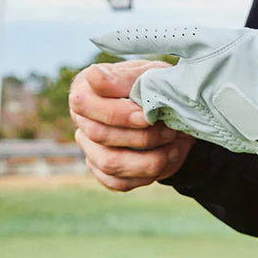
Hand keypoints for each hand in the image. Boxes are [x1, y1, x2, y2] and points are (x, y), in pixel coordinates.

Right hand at [69, 60, 193, 191]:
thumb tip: (95, 76)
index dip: (117, 113)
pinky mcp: (103, 170)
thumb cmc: (157, 87)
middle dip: (141, 136)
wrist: (175, 112)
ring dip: (147, 160)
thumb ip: (123, 78)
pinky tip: (164, 160)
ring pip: (109, 163)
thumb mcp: (148, 74)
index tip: (147, 116)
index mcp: (85, 89)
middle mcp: (82, 119)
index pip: (84, 103)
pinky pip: (118, 182)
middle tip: (169, 131)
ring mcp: (90, 147)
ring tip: (172, 149)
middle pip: (98, 135)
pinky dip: (145, 175)